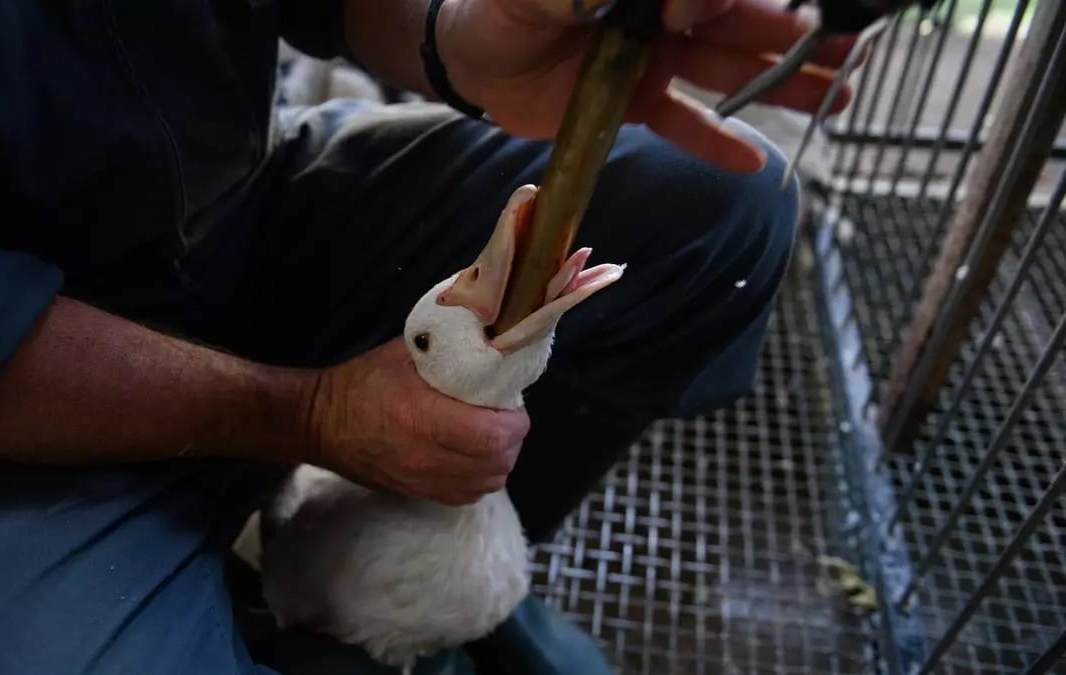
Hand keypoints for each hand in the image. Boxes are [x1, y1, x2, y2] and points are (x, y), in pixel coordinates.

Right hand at [306, 338, 529, 504]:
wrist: (319, 422)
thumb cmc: (362, 382)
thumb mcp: (404, 353)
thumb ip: (448, 347)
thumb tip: (487, 333)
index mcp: (424, 418)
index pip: (493, 436)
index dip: (516, 422)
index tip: (514, 406)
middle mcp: (426, 457)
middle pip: (497, 463)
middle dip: (512, 440)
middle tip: (505, 418)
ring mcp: (421, 481)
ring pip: (486, 484)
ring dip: (498, 461)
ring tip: (491, 438)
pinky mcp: (416, 494)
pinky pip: (466, 496)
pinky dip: (479, 479)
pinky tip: (472, 458)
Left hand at [438, 0, 858, 171]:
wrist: (473, 59)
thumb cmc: (502, 8)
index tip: (689, 15)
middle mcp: (663, 14)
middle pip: (740, 22)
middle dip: (794, 35)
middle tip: (853, 45)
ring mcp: (655, 60)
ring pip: (728, 70)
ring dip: (781, 84)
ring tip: (839, 96)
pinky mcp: (638, 104)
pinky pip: (684, 124)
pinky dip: (716, 143)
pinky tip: (754, 163)